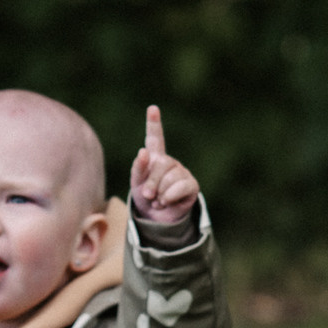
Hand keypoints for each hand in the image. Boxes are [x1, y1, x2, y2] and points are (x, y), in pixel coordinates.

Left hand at [129, 103, 201, 234]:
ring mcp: (181, 172)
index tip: (152, 108)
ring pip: (170, 177)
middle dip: (151, 182)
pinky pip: (180, 186)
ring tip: (158, 200)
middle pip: (161, 164)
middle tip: (147, 195)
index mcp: (154, 158)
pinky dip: (169, 197)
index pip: (155, 138)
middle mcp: (169, 162)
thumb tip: (143, 152)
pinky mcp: (191, 184)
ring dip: (160, 193)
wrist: (157, 219)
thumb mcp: (136, 183)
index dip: (154, 123)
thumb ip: (138, 168)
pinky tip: (166, 202)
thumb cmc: (145, 198)